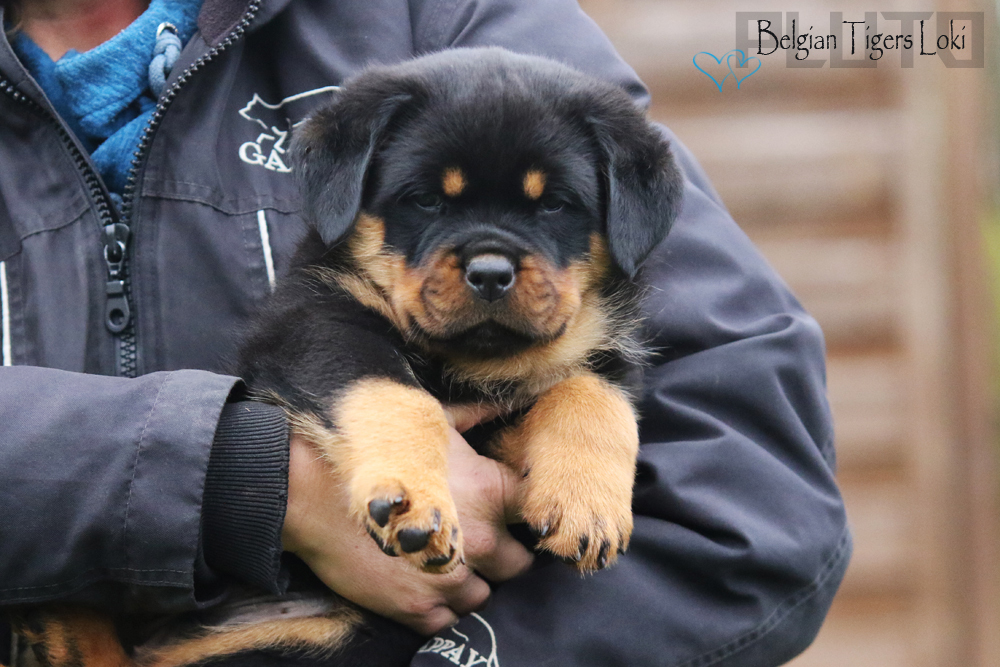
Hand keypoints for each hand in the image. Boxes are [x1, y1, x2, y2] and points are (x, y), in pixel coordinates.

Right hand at [281, 421, 531, 634]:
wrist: (312, 491)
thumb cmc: (374, 449)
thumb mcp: (431, 421)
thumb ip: (476, 416)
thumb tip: (503, 403)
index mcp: (492, 491)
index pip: (537, 513)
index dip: (528, 515)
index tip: (514, 515)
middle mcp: (483, 540)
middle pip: (521, 564)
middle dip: (505, 555)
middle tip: (481, 544)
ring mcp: (451, 578)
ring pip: (486, 596)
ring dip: (472, 583)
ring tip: (449, 565)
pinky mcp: (418, 607)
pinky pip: (449, 620)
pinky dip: (440, 607)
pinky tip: (425, 584)